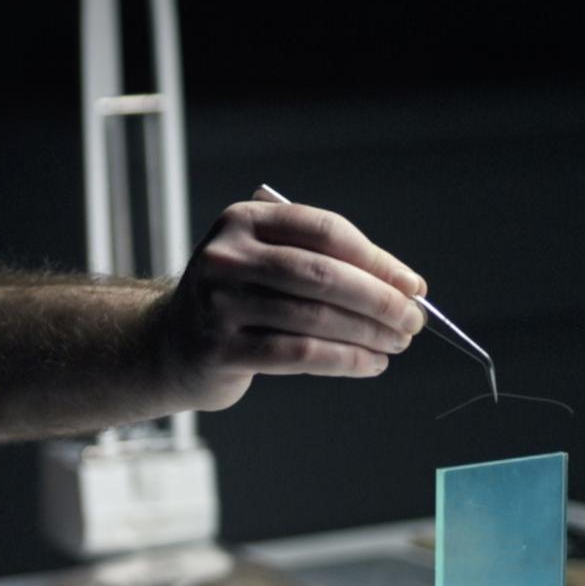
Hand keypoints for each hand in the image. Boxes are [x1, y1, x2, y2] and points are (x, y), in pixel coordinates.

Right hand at [157, 188, 427, 410]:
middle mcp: (226, 256)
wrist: (171, 345)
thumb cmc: (239, 301)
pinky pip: (299, 354)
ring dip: (368, 334)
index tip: (413, 286)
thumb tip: (406, 287)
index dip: (377, 260)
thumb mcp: (268, 264)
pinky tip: (370, 365)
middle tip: (413, 321)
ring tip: (396, 344)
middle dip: (379, 300)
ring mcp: (218, 303)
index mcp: (244, 221)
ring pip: (315, 318)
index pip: (325, 231)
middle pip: (323, 275)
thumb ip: (326, 265)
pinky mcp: (219, 350)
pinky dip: (345, 361)